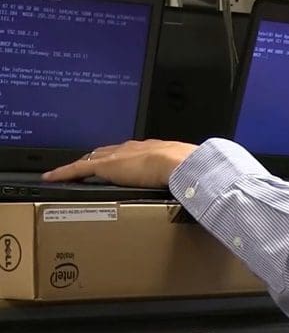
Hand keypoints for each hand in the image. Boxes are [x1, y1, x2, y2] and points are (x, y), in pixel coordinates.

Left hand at [41, 139, 197, 187]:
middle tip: (86, 165)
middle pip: (107, 152)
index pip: (129, 151)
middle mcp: (131, 148)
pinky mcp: (104, 167)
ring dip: (81, 164)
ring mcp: (116, 156)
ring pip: (91, 158)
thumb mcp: (184, 170)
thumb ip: (182, 175)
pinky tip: (51, 177)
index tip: (117, 161)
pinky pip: (77, 170)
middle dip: (96, 157)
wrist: (178, 162)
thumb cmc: (187, 167)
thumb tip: (193, 184)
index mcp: (151, 149)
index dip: (119, 156)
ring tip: (69, 171)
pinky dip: (63, 173)